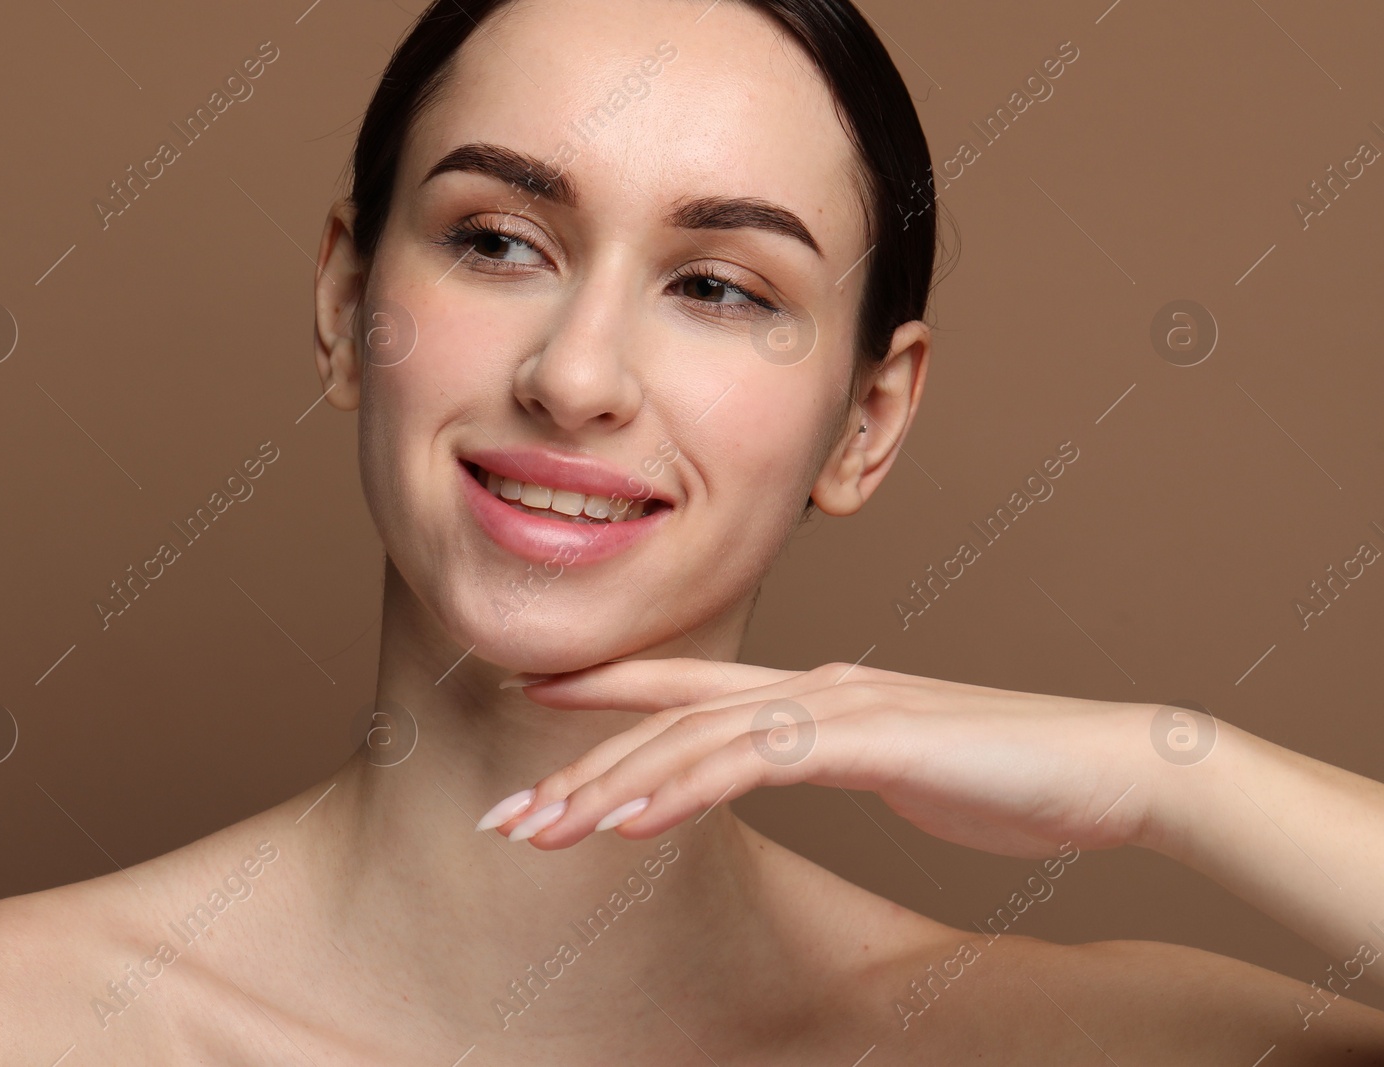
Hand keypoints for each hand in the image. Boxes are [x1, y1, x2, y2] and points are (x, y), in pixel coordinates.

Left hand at [479, 658, 1158, 856]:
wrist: (1110, 767)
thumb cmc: (1009, 775)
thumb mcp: (899, 763)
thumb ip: (835, 755)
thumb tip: (785, 762)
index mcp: (815, 694)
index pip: (687, 686)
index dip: (603, 688)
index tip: (528, 705)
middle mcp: (813, 686)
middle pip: (667, 715)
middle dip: (576, 764)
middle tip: (502, 818)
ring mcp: (839, 705)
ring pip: (692, 735)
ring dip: (608, 784)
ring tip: (537, 830)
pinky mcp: (869, 735)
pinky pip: (752, 759)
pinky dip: (683, 785)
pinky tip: (628, 817)